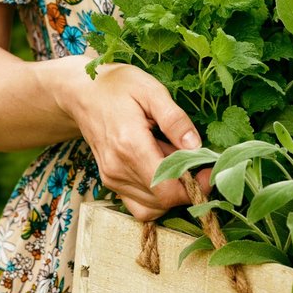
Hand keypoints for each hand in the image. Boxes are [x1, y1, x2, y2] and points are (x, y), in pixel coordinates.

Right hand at [58, 60, 211, 220]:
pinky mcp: (111, 182)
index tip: (210, 170)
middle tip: (196, 161)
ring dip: (173, 190)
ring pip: (154, 205)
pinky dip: (158, 195)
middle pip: (163, 200)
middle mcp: (118, 169)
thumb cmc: (118, 86)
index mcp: (129, 145)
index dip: (195, 186)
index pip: (168, 188)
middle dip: (188, 187)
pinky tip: (162, 170)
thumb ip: (175, 120)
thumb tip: (196, 147)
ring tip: (173, 158)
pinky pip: (141, 204)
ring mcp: (112, 178)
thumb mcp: (151, 91)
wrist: (82, 93)